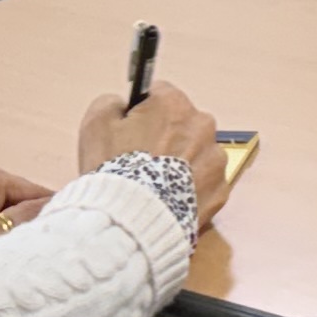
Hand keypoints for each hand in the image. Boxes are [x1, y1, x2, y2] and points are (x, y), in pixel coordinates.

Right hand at [77, 79, 230, 223]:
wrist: (130, 221)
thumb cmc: (113, 169)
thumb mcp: (96, 124)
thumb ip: (111, 103)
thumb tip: (123, 105)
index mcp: (175, 104)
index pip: (160, 95)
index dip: (143, 113)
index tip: (133, 131)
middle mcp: (203, 126)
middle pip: (183, 124)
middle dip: (167, 136)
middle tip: (143, 161)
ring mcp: (215, 160)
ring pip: (197, 153)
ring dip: (182, 163)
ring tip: (157, 184)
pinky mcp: (221, 191)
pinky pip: (205, 183)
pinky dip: (190, 189)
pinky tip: (169, 199)